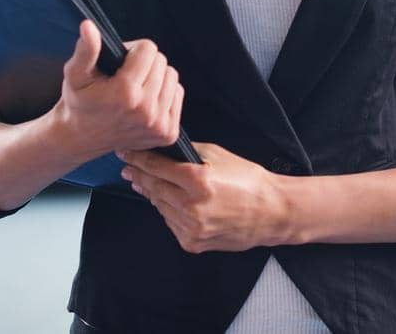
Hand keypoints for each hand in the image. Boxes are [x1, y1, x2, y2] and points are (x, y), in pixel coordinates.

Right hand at [53, 20, 182, 160]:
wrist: (81, 138)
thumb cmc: (78, 102)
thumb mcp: (75, 75)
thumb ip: (86, 50)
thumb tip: (89, 26)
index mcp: (125, 93)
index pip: (148, 49)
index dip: (133, 50)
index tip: (121, 63)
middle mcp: (145, 111)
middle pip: (161, 62)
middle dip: (145, 63)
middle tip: (126, 76)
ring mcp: (158, 124)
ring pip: (171, 77)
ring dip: (156, 77)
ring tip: (136, 87)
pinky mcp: (167, 133)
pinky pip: (178, 94)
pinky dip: (165, 93)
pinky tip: (145, 100)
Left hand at [119, 143, 292, 252]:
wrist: (270, 212)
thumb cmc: (248, 181)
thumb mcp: (220, 156)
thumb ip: (189, 154)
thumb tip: (163, 152)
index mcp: (198, 181)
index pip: (157, 167)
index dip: (138, 158)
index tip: (125, 153)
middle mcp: (192, 206)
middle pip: (153, 188)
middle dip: (139, 176)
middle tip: (128, 169)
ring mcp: (191, 228)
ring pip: (159, 207)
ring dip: (153, 194)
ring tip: (146, 184)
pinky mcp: (192, 242)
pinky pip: (171, 223)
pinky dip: (169, 212)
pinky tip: (172, 203)